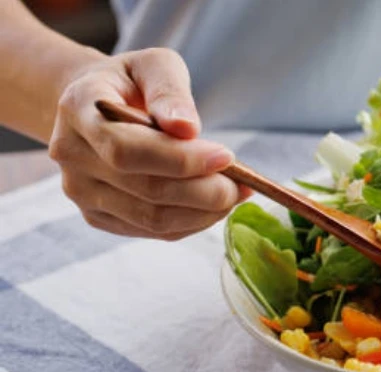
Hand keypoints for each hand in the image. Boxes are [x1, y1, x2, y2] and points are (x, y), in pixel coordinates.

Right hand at [48, 48, 249, 239]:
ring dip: (204, 212)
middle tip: (244, 184)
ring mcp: (81, 191)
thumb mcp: (153, 66)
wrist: (96, 105)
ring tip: (235, 193)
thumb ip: (170, 92)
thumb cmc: (132, 83)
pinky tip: (213, 205)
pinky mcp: (98, 216)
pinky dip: (192, 223)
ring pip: (152, 219)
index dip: (181, 159)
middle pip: (145, 189)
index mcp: (78, 109)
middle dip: (204, 191)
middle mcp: (71, 155)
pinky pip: (153, 231)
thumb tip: (187, 128)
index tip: (227, 156)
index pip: (127, 148)